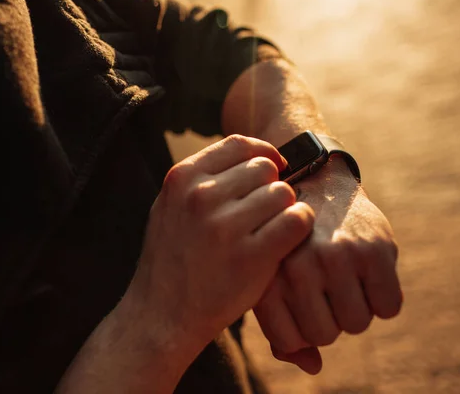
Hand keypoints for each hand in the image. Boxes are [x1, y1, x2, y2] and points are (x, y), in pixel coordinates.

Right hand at [126, 135, 314, 349]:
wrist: (161, 315)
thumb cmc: (172, 259)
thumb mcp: (171, 206)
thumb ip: (203, 179)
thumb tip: (256, 156)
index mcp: (182, 178)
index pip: (239, 144)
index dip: (262, 154)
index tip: (271, 170)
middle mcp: (202, 196)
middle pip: (264, 168)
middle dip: (269, 187)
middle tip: (262, 214)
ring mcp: (225, 226)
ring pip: (283, 193)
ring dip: (284, 210)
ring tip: (268, 231)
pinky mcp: (251, 256)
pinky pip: (296, 220)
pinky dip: (299, 227)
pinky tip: (285, 241)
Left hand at [254, 157, 401, 373]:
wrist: (316, 183)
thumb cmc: (288, 243)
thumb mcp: (272, 280)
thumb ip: (283, 330)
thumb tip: (312, 367)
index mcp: (267, 275)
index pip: (290, 340)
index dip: (301, 328)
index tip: (301, 302)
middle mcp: (298, 267)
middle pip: (325, 335)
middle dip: (328, 318)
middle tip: (325, 286)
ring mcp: (337, 256)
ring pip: (357, 324)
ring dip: (355, 307)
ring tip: (343, 277)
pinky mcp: (374, 249)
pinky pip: (388, 307)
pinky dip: (383, 297)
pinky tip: (367, 271)